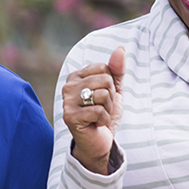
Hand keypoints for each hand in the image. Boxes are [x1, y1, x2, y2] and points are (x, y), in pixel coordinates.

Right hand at [62, 47, 125, 174]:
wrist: (99, 140)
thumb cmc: (104, 113)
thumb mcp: (114, 89)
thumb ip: (117, 69)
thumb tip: (121, 48)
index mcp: (77, 76)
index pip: (104, 67)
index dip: (111, 84)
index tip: (104, 96)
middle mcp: (68, 86)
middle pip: (105, 80)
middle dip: (110, 97)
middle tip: (102, 108)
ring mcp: (67, 101)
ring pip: (102, 95)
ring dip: (107, 109)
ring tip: (98, 116)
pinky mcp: (70, 117)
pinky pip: (99, 111)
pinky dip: (104, 120)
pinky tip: (96, 124)